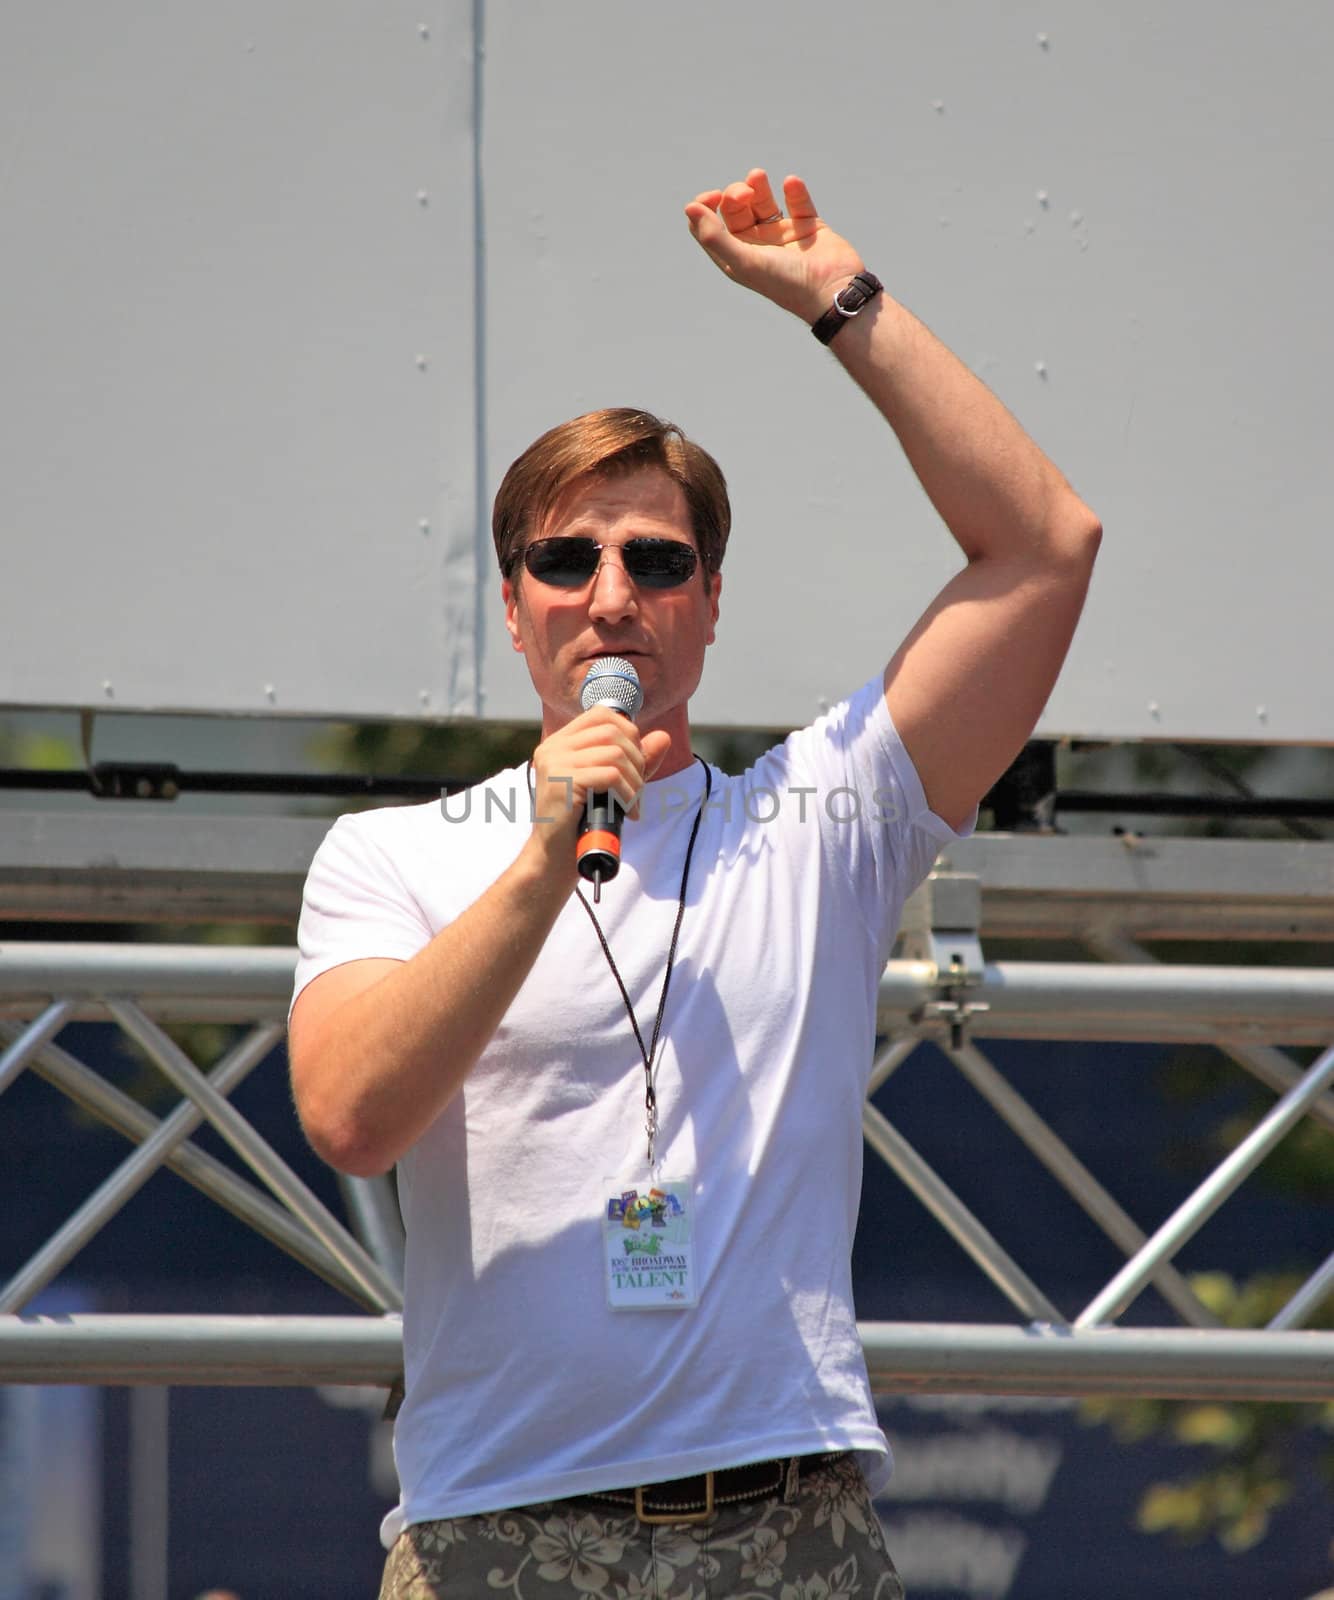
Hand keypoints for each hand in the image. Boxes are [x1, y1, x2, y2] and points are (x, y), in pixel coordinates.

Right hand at [528, 709, 671, 865]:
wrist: (554, 857)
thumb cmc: (581, 822)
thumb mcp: (612, 785)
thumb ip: (636, 760)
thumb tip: (663, 737)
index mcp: (560, 742)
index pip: (601, 715)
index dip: (628, 733)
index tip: (634, 763)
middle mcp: (553, 747)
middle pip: (612, 732)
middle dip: (637, 760)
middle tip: (637, 789)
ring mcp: (555, 762)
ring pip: (615, 753)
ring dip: (634, 781)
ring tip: (633, 803)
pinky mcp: (562, 782)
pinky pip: (610, 775)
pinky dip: (627, 793)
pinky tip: (627, 811)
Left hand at [684, 168, 865, 324]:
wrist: (832, 291)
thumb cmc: (786, 282)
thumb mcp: (744, 262)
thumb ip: (715, 237)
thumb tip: (689, 208)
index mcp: (736, 256)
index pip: (709, 226)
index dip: (705, 207)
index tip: (713, 197)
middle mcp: (757, 245)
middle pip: (735, 208)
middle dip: (736, 193)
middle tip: (746, 193)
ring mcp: (782, 235)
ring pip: (763, 201)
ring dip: (757, 185)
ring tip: (757, 176)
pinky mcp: (808, 227)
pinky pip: (797, 202)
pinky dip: (794, 190)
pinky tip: (792, 183)